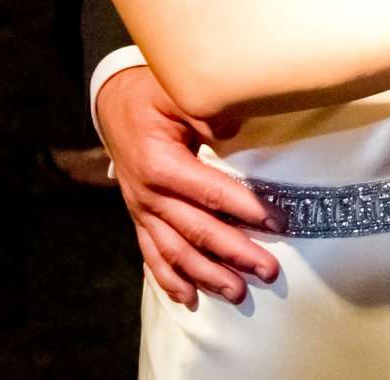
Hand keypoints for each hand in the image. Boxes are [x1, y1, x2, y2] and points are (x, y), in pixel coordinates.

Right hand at [96, 65, 274, 309]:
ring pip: (175, 251)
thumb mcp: (175, 91)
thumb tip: (231, 131)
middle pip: (196, 230)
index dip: (244, 209)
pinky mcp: (140, 217)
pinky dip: (169, 278)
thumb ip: (204, 111)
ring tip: (238, 292)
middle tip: (268, 271)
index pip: (209, 193)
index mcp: (160, 164)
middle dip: (234, 253)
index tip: (275, 222)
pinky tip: (188, 298)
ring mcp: (142, 210)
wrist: (114, 105)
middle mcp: (148, 194)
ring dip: (207, 275)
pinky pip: (152, 254)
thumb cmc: (151, 96)